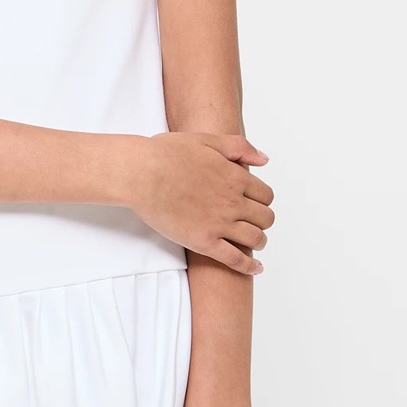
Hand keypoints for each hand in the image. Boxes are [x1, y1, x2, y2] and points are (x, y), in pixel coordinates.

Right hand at [131, 132, 273, 274]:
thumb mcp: (206, 139)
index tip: (255, 202)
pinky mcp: (203, 242)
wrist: (141, 174)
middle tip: (254, 221)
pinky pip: (235, 259)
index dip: (263, 200)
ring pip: (255, 238)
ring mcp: (219, 223)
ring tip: (255, 242)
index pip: (265, 195)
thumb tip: (264, 160)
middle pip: (265, 218)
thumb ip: (239, 148)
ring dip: (260, 241)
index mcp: (235, 177)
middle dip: (262, 220)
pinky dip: (249, 266)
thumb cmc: (166, 154)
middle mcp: (232, 202)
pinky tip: (256, 267)